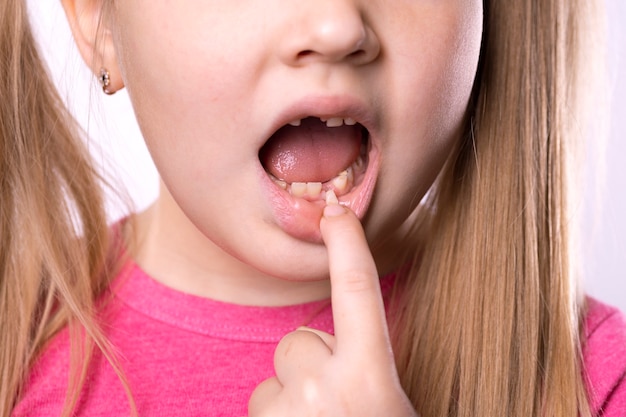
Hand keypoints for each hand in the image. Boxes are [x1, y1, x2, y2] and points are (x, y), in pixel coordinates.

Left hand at [248, 204, 416, 416]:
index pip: (357, 292)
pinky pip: (260, 402)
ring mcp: (286, 410)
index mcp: (370, 379)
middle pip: (301, 339)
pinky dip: (277, 416)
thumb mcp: (391, 403)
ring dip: (293, 393)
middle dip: (313, 360)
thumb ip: (367, 368)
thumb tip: (339, 347)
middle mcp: (324, 389)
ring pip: (278, 371)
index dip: (346, 245)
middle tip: (337, 404)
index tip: (335, 211)